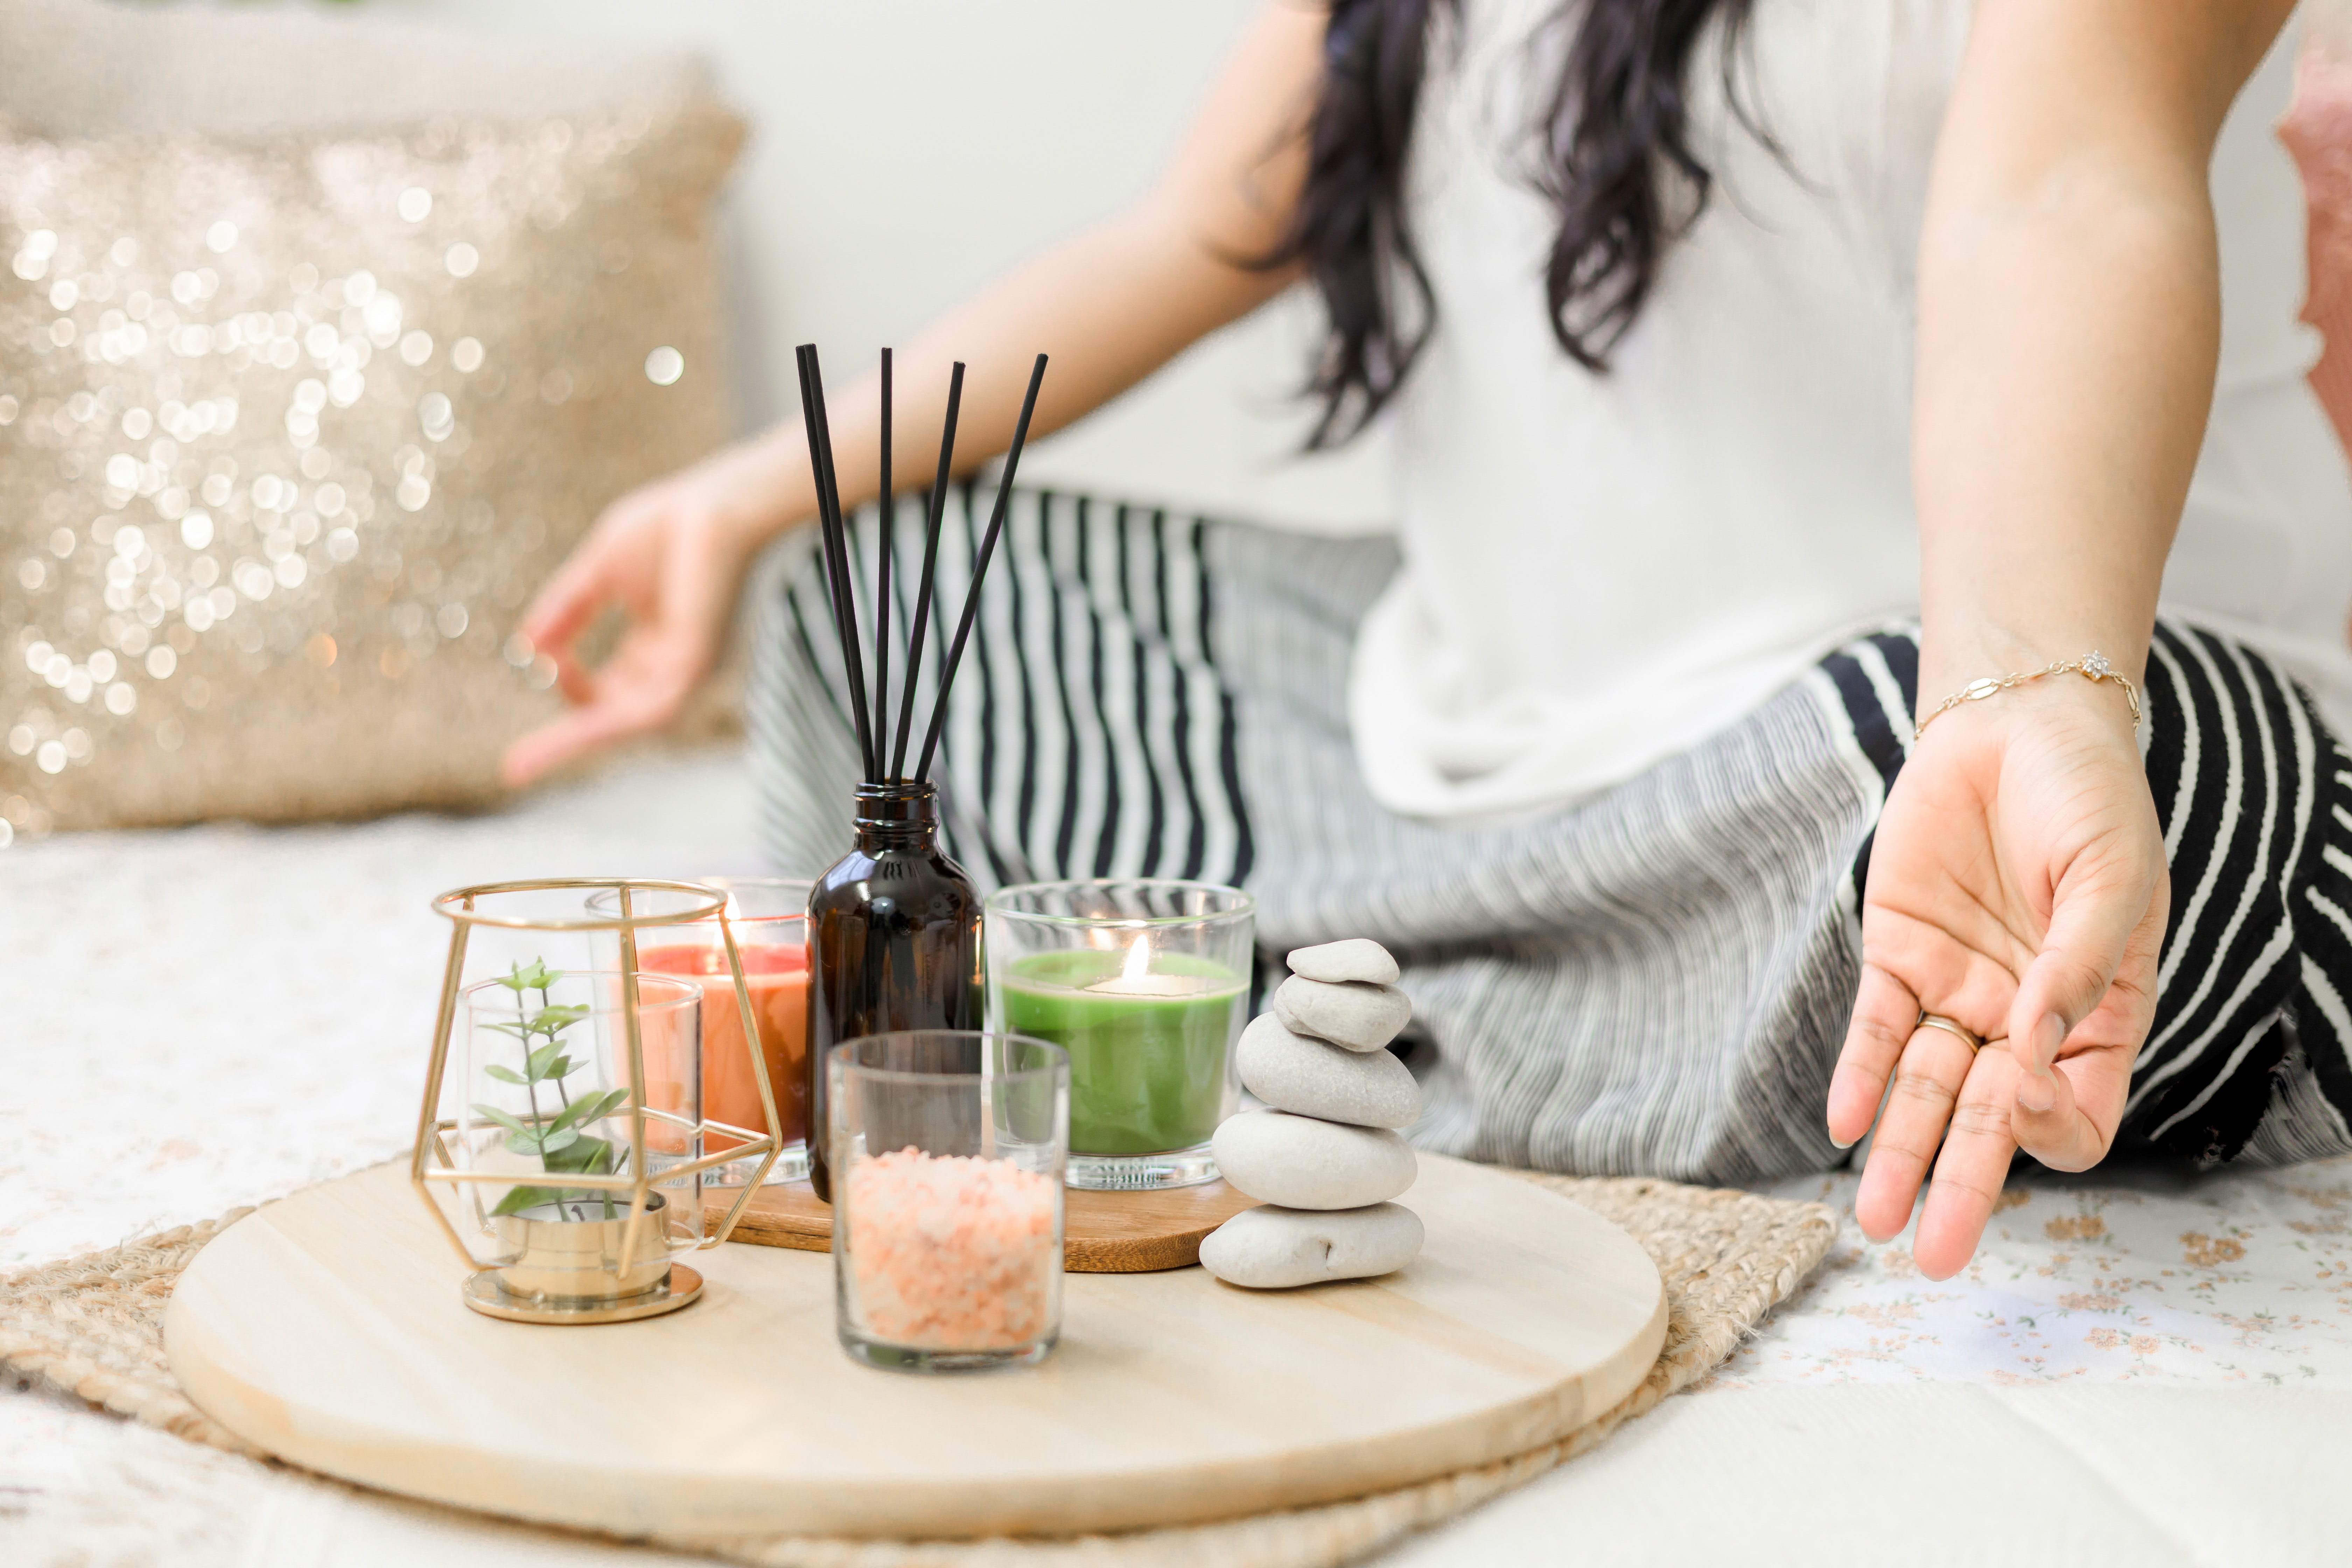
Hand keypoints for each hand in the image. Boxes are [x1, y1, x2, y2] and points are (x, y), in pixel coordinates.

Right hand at [501, 441, 800, 786]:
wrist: (715, 502)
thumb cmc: (668, 527)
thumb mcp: (598, 572)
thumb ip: (566, 609)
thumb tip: (528, 648)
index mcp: (653, 648)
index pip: (607, 693)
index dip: (569, 691)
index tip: (539, 664)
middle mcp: (671, 667)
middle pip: (613, 719)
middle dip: (565, 741)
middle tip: (515, 770)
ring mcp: (687, 668)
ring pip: (629, 723)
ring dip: (578, 741)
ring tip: (528, 764)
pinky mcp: (697, 661)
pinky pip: (654, 707)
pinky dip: (613, 721)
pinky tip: (578, 732)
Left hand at [1824, 673, 2167, 1277]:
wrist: (2019, 729)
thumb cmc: (2088, 803)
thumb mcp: (2112, 881)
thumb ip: (2075, 968)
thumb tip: (2032, 1048)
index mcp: (2095, 1017)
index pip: (2074, 1113)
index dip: (2050, 1124)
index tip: (2025, 1093)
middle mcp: (2021, 1021)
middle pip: (1987, 1126)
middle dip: (1959, 1187)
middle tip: (1929, 1257)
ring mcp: (1957, 992)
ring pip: (1922, 1093)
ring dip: (1896, 1153)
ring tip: (1872, 1219)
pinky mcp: (1899, 953)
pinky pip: (1875, 1029)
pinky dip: (1857, 1074)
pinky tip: (1842, 1123)